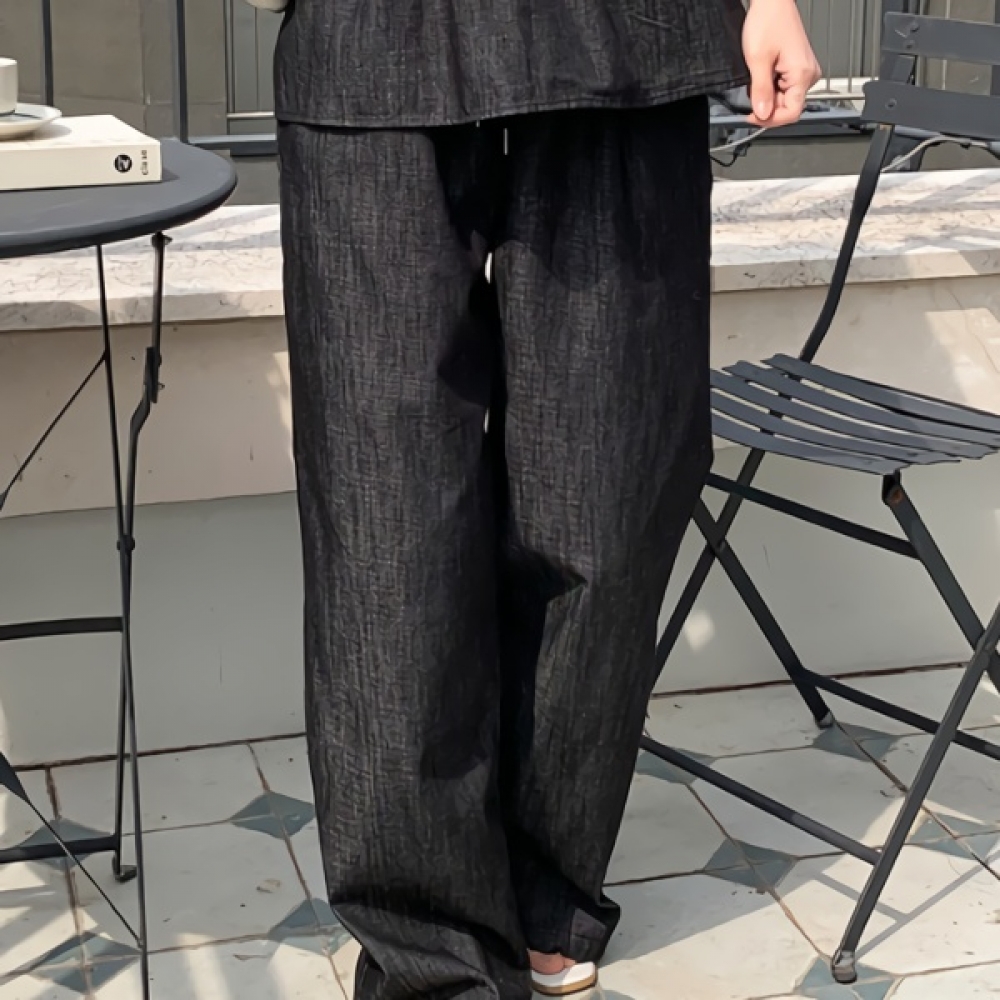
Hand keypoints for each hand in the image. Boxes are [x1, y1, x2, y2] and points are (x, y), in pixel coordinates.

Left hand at [743, 0, 822, 126]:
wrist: (771, 2)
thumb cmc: (768, 21)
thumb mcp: (757, 61)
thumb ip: (760, 92)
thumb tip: (762, 114)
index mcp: (803, 74)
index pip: (791, 113)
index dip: (770, 119)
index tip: (752, 116)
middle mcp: (808, 74)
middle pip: (788, 107)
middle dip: (767, 106)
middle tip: (751, 95)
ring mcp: (804, 71)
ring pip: (785, 98)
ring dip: (767, 96)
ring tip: (757, 80)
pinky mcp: (797, 67)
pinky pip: (784, 87)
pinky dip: (770, 87)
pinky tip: (763, 76)